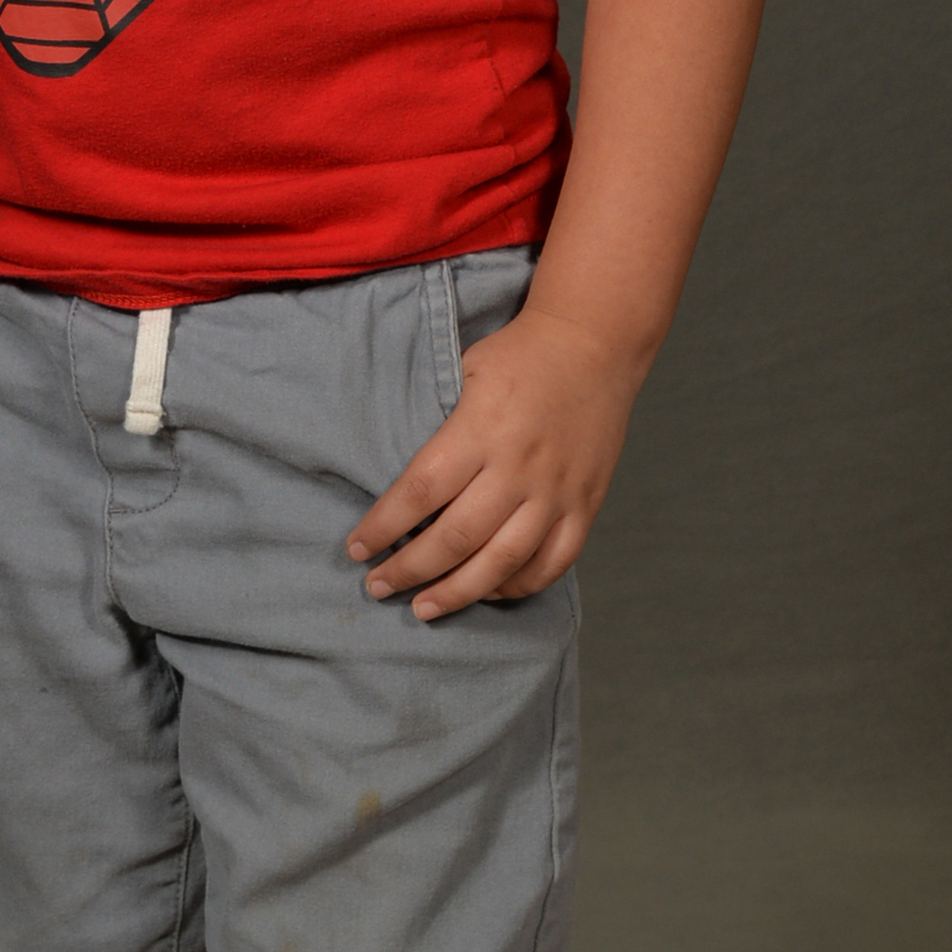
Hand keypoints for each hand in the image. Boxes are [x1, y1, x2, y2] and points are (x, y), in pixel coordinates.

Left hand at [346, 303, 648, 619]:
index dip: (383, 527)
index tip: (357, 548)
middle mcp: (519, 467)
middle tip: (378, 586)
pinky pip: (554, 562)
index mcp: (481, 428)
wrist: (594, 343)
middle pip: (457, 537)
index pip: (420, 491)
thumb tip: (403, 488)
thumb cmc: (519, 355)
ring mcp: (557, 491)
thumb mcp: (464, 370)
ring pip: (503, 561)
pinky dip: (520, 585)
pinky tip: (490, 592)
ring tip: (423, 608)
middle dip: (410, 569)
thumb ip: (440, 428)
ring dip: (458, 592)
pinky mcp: (586, 504)